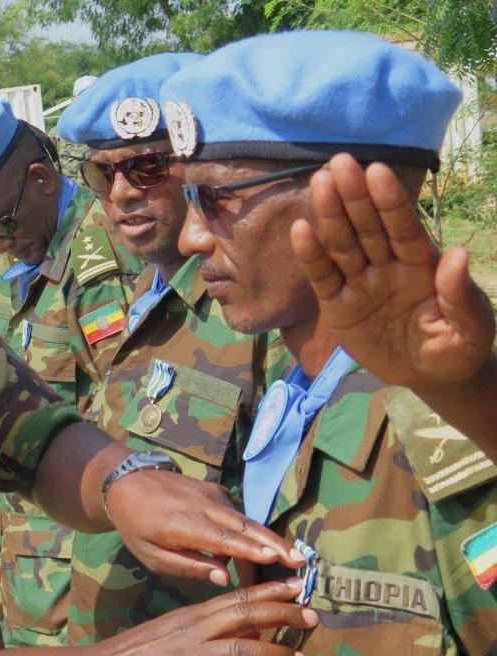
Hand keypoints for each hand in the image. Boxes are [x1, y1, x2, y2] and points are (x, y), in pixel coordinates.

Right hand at [85, 579, 315, 655]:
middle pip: (246, 616)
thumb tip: (241, 630)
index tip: (297, 585)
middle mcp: (193, 632)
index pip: (236, 597)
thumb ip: (201, 629)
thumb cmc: (129, 654)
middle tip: (312, 618)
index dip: (269, 591)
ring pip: (243, 651)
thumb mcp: (166, 631)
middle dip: (283, 615)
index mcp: (189, 616)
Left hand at [105, 468, 301, 584]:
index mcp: (182, 524)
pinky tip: (264, 551)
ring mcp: (212, 495)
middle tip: (300, 561)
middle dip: (274, 543)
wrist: (127, 481)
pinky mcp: (216, 492)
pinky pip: (238, 515)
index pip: (222, 538)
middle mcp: (202, 506)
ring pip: (246, 520)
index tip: (275, 558)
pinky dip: (252, 533)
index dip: (249, 549)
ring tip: (292, 559)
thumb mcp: (151, 554)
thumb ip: (188, 566)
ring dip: (269, 540)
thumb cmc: (136, 525)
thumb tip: (225, 577)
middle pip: (244, 526)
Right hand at [291, 153, 494, 389]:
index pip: (404, 228)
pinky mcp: (339, 306)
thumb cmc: (456, 347)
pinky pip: (323, 278)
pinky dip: (311, 256)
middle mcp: (388, 266)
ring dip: (330, 215)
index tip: (376, 171)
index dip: (390, 201)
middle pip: (368, 227)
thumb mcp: (472, 329)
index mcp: (422, 265)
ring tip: (319, 183)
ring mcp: (361, 283)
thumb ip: (462, 295)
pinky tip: (300, 231)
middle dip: (354, 196)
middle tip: (339, 162)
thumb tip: (456, 255)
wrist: (431, 377)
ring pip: (343, 245)